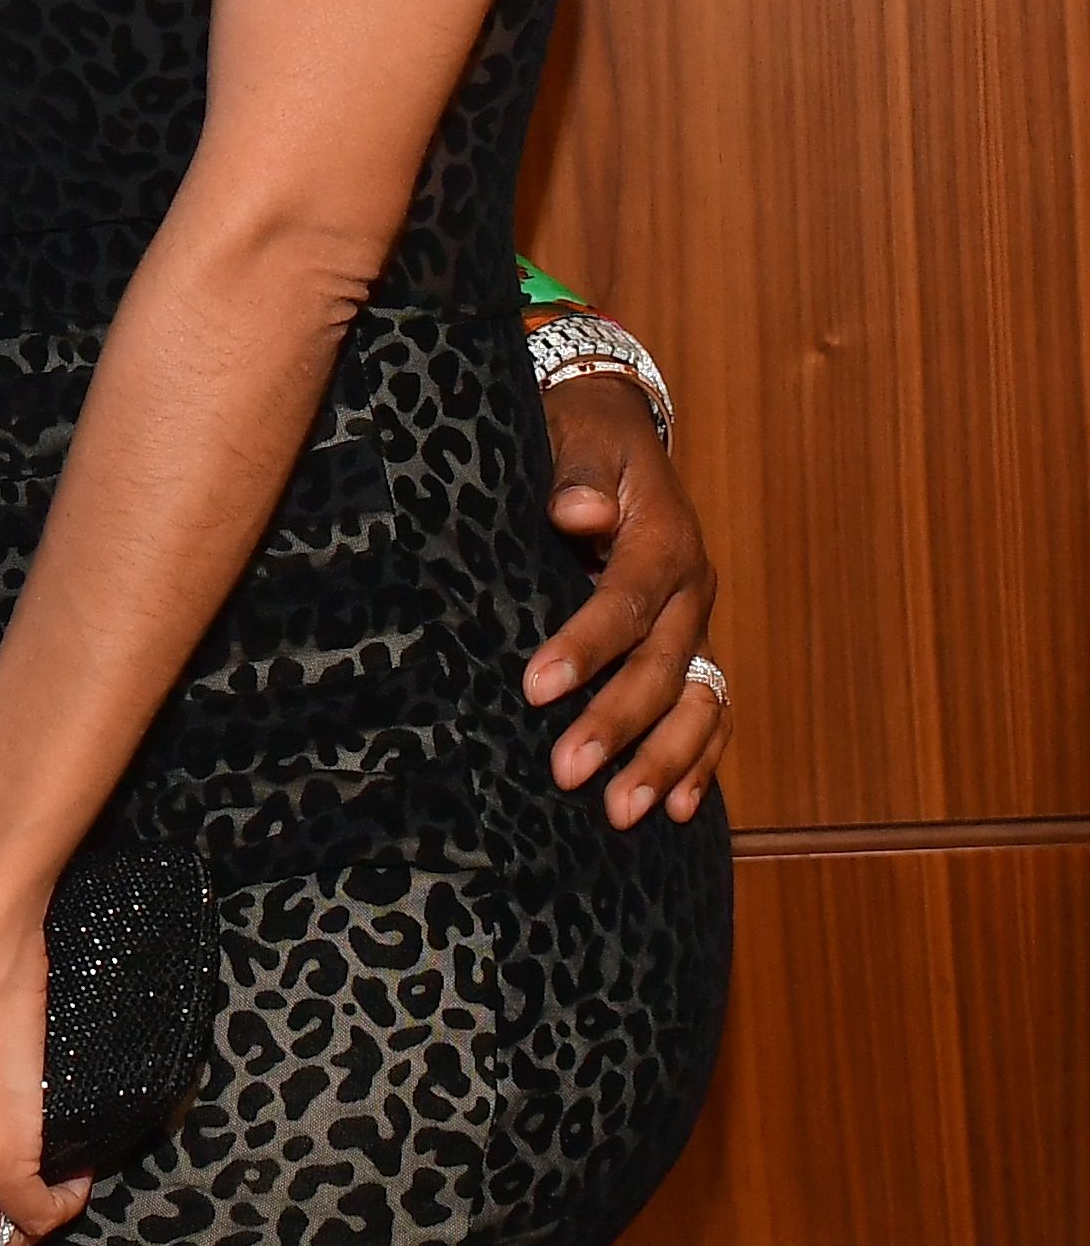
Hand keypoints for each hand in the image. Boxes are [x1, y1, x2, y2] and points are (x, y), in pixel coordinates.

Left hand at [527, 369, 729, 829]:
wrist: (617, 430)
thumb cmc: (584, 434)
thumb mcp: (576, 434)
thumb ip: (576, 472)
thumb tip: (578, 510)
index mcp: (663, 538)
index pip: (624, 602)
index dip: (584, 647)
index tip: (535, 688)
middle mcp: (691, 589)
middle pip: (662, 668)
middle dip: (617, 724)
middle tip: (566, 773)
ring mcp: (697, 624)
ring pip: (697, 703)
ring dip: (663, 762)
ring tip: (621, 815)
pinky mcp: (692, 647)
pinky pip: (711, 712)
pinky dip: (700, 761)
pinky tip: (675, 811)